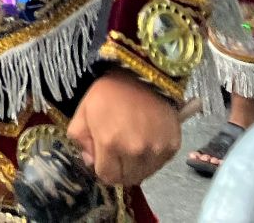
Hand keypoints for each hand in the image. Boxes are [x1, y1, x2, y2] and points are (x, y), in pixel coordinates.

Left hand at [67, 69, 180, 186]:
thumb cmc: (108, 92)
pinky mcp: (173, 146)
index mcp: (110, 143)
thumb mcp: (82, 111)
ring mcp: (157, 150)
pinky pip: (160, 164)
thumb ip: (80, 140)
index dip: (102, 169)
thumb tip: (90, 161)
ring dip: (136, 167)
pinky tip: (145, 142)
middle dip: (119, 170)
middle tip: (116, 153)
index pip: (107, 177)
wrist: (141, 75)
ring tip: (131, 146)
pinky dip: (152, 159)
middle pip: (127, 179)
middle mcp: (136, 151)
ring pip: (145, 174)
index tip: (103, 159)